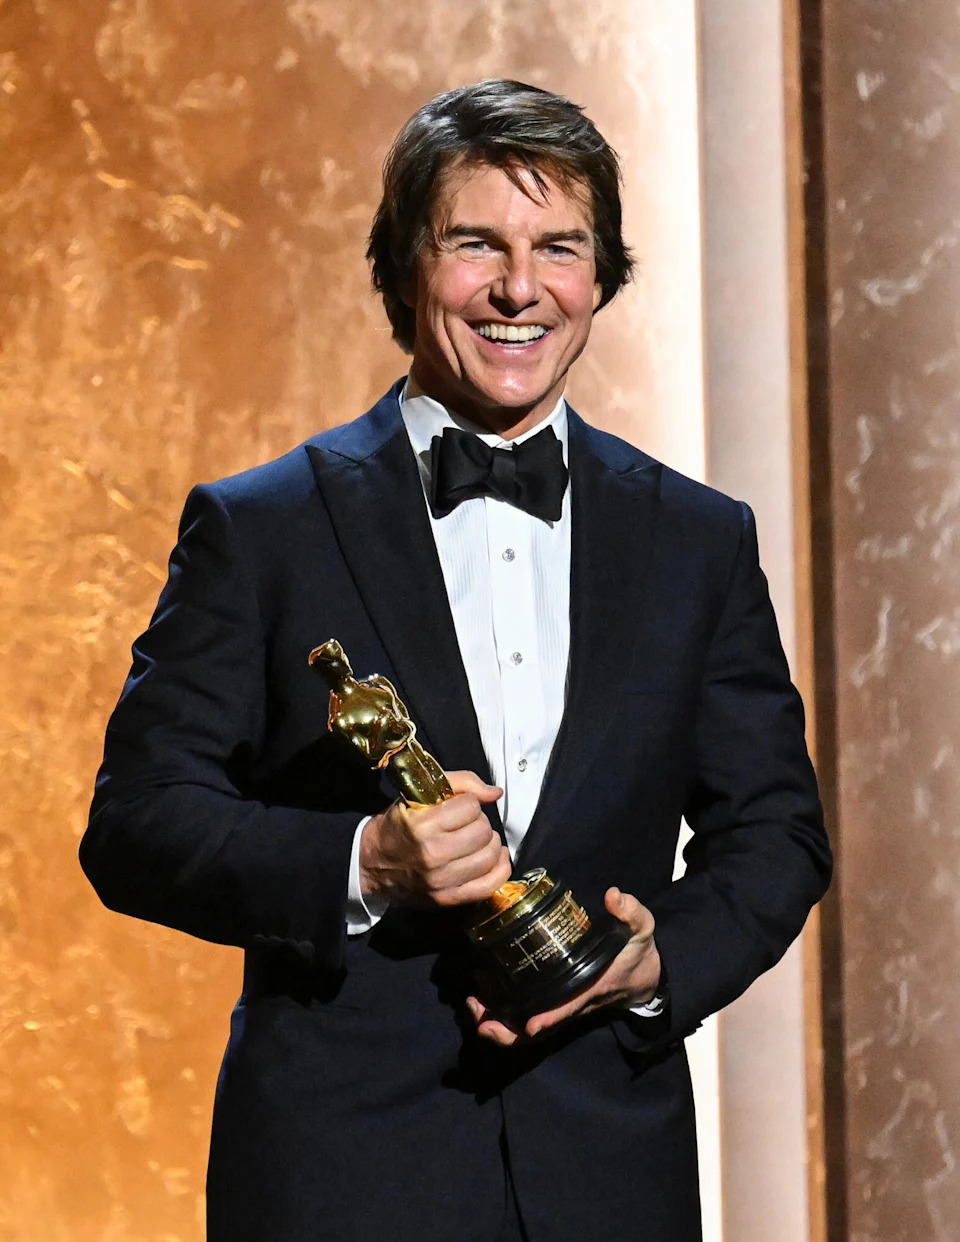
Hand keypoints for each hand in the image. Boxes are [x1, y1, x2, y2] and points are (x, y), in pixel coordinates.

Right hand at [359, 771, 510, 907]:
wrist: (373, 864)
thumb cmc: (399, 826)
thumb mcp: (419, 794)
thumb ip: (459, 783)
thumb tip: (494, 793)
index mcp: (421, 825)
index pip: (471, 807)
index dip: (468, 803)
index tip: (459, 808)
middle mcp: (432, 854)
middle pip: (482, 831)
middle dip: (479, 823)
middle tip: (467, 825)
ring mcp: (441, 880)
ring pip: (489, 856)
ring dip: (489, 844)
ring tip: (477, 840)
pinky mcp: (448, 899)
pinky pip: (489, 885)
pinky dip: (499, 868)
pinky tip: (494, 857)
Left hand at [466, 887, 660, 1045]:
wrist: (645, 979)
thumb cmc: (638, 953)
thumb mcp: (642, 929)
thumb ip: (630, 912)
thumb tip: (614, 897)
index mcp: (592, 987)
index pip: (569, 1006)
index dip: (550, 1017)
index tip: (528, 1024)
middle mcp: (572, 1003)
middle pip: (537, 1029)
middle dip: (507, 1029)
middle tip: (479, 1013)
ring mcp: (560, 1006)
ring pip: (525, 1027)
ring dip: (498, 1022)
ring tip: (473, 1004)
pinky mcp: (553, 1002)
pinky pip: (524, 1015)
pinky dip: (502, 1012)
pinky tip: (482, 991)